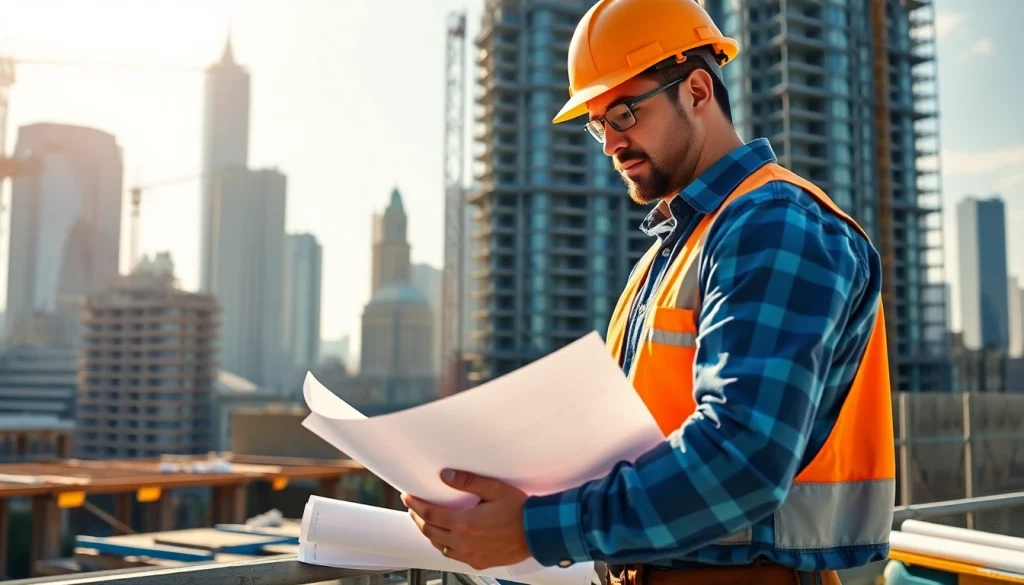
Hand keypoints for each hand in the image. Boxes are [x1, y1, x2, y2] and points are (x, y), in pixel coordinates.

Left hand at [402, 469, 530, 570]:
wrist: (538, 532)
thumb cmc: (521, 511)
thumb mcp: (495, 489)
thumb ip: (468, 482)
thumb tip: (447, 475)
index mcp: (465, 523)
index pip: (430, 514)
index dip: (416, 505)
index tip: (408, 498)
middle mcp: (464, 542)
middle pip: (430, 531)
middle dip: (418, 518)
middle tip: (413, 508)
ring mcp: (471, 554)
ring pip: (439, 545)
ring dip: (429, 533)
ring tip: (426, 522)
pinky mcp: (479, 562)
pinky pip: (453, 556)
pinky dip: (444, 546)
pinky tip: (445, 539)